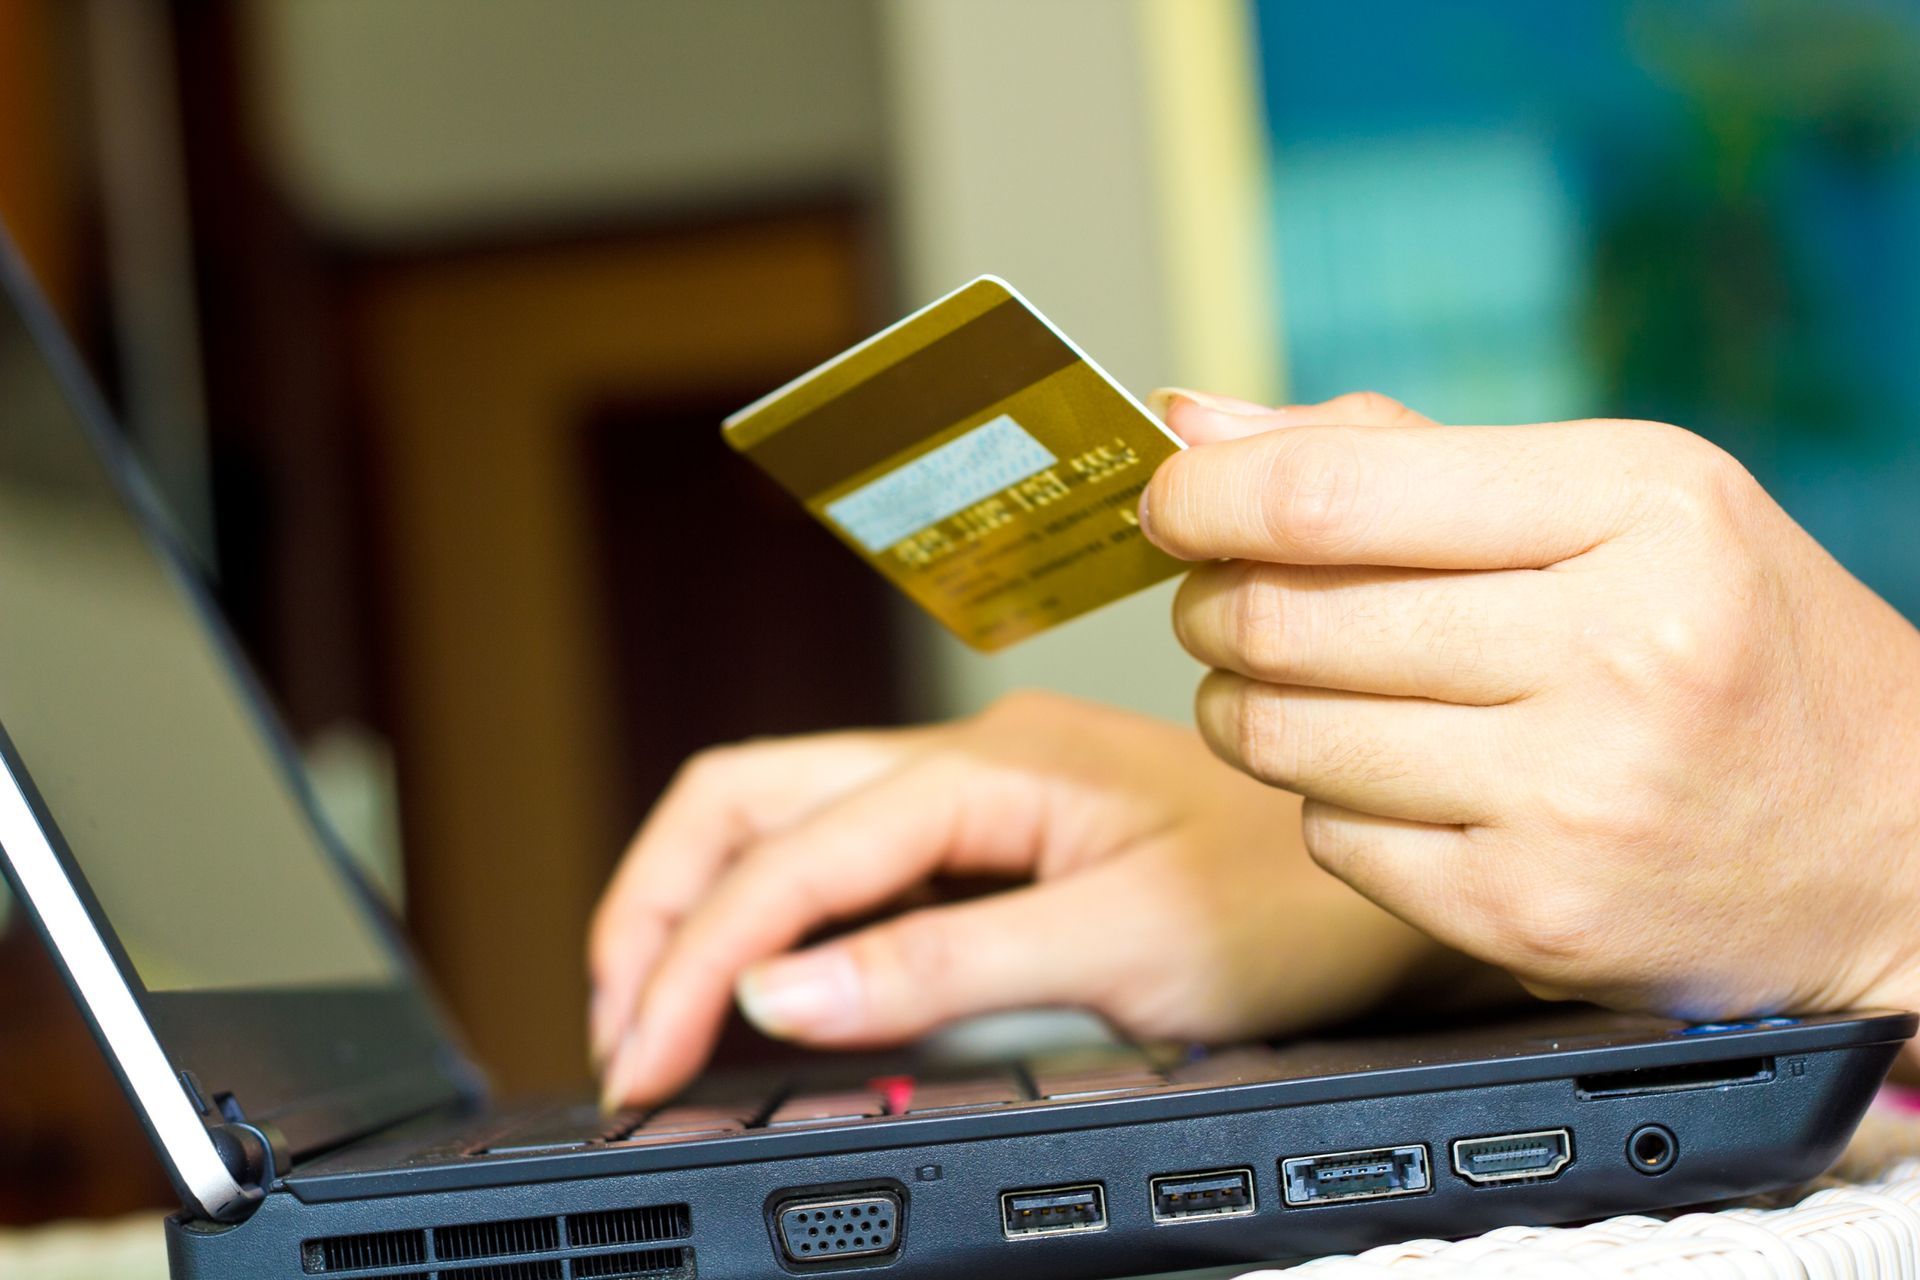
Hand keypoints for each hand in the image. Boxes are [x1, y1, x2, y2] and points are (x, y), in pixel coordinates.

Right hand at [590, 692, 1446, 1106]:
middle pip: (749, 797)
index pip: (792, 854)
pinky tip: (758, 986)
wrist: (1387, 895)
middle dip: (659, 906)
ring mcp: (975, 792)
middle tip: (618, 1031)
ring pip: (785, 821)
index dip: (698, 957)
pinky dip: (776, 923)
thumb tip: (778, 992)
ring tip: (654, 1013)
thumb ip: (940, 964)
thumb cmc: (1292, 907)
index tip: (643, 1056)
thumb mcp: (1121, 949)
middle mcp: (966, 759)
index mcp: (991, 767)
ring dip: (704, 908)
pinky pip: (847, 862)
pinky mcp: (992, 837)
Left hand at [1143, 389, 1919, 1020]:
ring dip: (1245, 703)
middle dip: (1211, 605)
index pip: (1332, 494)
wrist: (1893, 845)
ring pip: (1284, 738)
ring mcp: (1573, 798)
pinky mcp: (1529, 913)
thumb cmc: (1739, 642)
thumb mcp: (1622, 498)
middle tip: (1220, 599)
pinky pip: (1331, 839)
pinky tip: (1388, 776)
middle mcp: (1617, 651)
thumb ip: (1400, 458)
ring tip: (1288, 683)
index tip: (1168, 502)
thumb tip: (1195, 424)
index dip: (1204, 498)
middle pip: (1285, 619)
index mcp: (1642, 506)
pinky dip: (1324, 801)